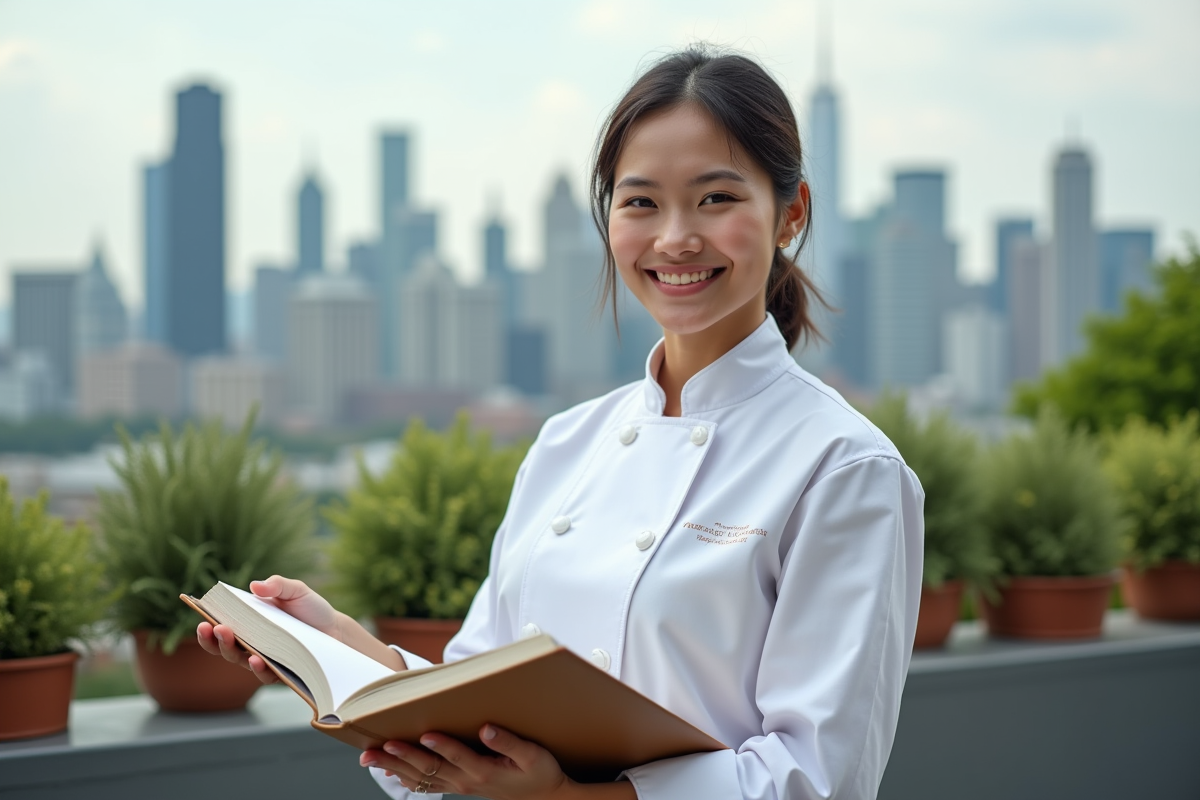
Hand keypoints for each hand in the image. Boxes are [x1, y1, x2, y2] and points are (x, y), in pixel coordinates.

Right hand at [196, 575, 405, 675]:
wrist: (336, 630)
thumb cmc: (312, 609)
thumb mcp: (297, 590)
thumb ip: (278, 585)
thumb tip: (255, 586)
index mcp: (250, 622)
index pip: (221, 624)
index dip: (208, 624)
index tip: (200, 618)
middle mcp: (251, 642)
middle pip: (223, 645)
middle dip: (212, 638)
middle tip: (210, 628)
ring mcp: (264, 658)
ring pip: (238, 659)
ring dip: (229, 650)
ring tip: (228, 637)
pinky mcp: (279, 672)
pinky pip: (264, 674)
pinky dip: (258, 668)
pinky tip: (256, 659)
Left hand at [360, 725, 575, 799]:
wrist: (543, 797)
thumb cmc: (540, 772)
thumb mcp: (533, 755)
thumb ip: (509, 742)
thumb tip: (486, 729)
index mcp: (485, 770)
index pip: (458, 756)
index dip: (442, 745)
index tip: (424, 734)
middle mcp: (467, 780)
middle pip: (430, 768)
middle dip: (402, 757)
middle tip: (379, 748)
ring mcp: (461, 785)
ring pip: (422, 778)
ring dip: (395, 767)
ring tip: (371, 758)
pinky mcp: (460, 786)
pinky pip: (427, 785)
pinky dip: (406, 778)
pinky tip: (390, 771)